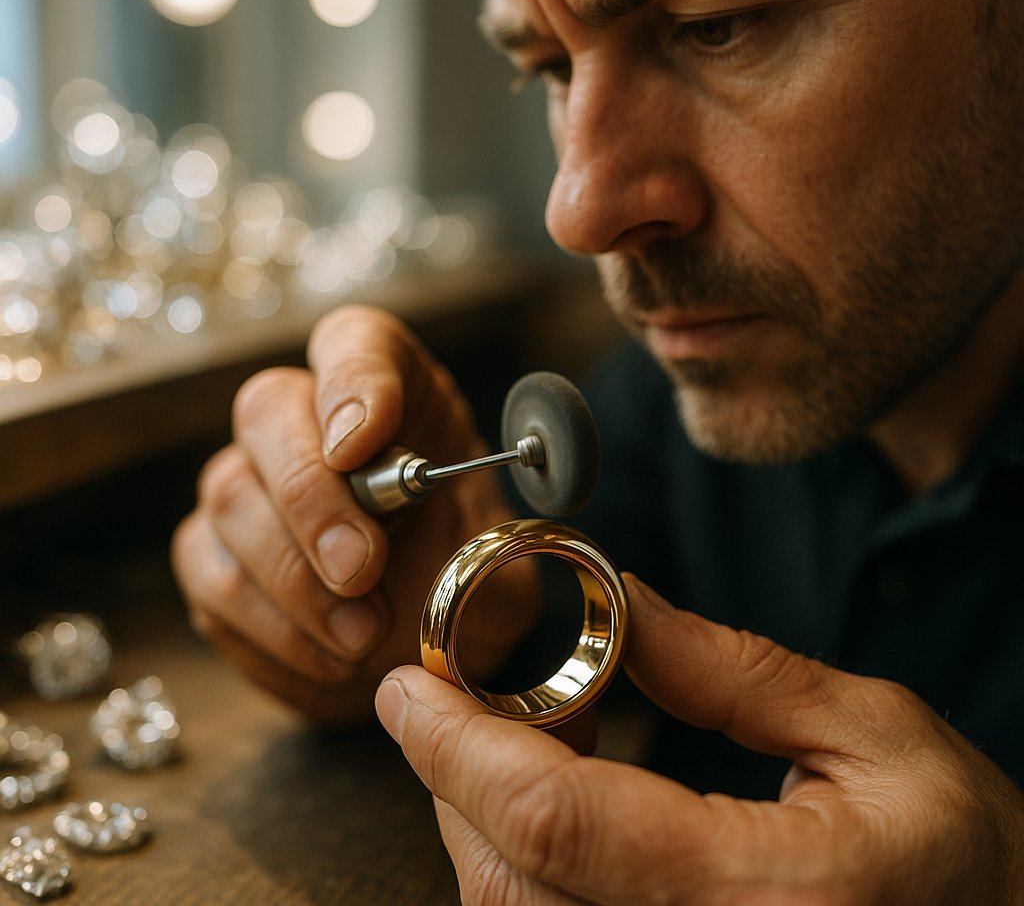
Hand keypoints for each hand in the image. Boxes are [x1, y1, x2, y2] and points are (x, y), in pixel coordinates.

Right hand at [172, 305, 536, 722]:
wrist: (431, 640)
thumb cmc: (467, 578)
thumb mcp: (499, 561)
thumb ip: (476, 551)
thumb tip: (427, 559)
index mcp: (396, 393)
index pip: (356, 343)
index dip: (353, 383)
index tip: (361, 444)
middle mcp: (311, 419)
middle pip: (269, 409)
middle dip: (312, 497)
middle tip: (361, 569)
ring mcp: (250, 479)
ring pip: (230, 495)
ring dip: (294, 578)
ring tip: (362, 634)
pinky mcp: (213, 550)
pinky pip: (212, 575)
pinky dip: (271, 627)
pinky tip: (329, 655)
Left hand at [375, 574, 1023, 903]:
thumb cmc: (969, 860)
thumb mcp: (875, 735)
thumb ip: (731, 669)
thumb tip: (617, 599)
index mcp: (761, 899)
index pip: (553, 824)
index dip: (458, 747)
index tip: (405, 687)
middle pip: (506, 878)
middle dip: (457, 771)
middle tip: (467, 687)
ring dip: (484, 811)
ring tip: (534, 731)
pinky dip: (521, 857)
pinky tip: (561, 795)